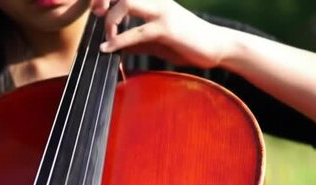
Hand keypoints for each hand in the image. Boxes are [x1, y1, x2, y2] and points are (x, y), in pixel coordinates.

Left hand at [91, 0, 235, 68]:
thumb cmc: (189, 44)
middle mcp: (157, 0)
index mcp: (154, 0)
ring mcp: (162, 12)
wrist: (218, 47)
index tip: (97, 10)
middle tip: (97, 16)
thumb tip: (115, 46)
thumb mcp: (157, 41)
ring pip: (126, 3)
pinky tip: (109, 49)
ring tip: (107, 38)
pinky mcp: (167, 28)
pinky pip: (136, 32)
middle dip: (102, 0)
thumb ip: (137, 41)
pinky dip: (118, 41)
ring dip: (110, 20)